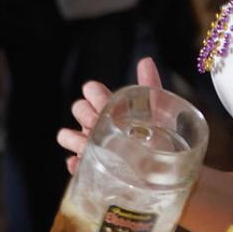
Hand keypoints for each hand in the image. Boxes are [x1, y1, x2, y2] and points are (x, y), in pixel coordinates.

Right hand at [55, 58, 163, 173]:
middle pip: (78, 109)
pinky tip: (83, 162)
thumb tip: (145, 60)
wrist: (165, 168)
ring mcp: (92, 147)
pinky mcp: (91, 171)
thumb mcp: (158, 109)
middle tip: (99, 122)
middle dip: (86, 113)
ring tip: (89, 143)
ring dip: (75, 138)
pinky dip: (76, 164)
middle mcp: (99, 125)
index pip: (92, 91)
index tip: (104, 102)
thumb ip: (150, 84)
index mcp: (112, 107)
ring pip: (67, 136)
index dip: (95, 94)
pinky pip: (74, 167)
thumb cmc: (162, 136)